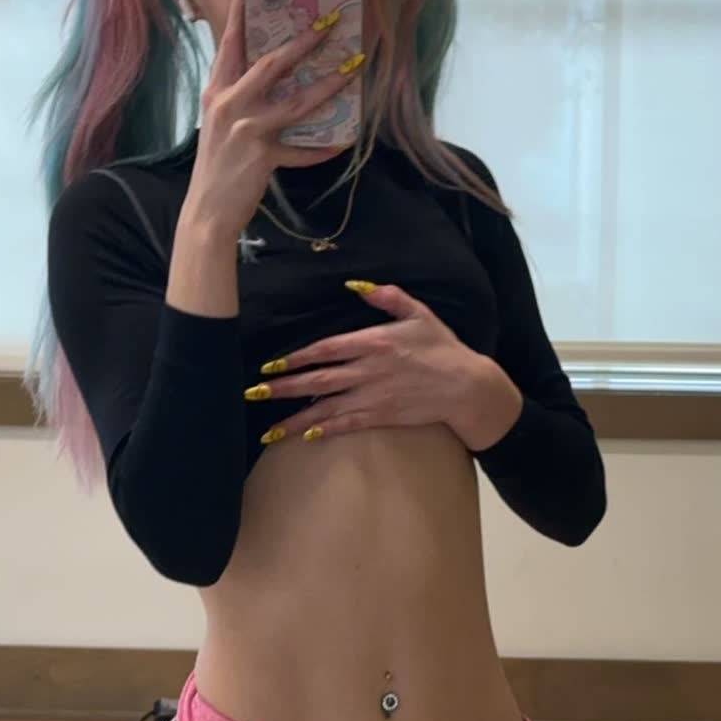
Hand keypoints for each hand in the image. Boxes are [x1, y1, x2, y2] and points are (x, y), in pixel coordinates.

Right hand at [185, 0, 358, 235]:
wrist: (206, 211)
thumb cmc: (216, 166)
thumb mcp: (219, 123)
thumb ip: (238, 96)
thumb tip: (270, 74)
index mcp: (217, 91)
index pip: (230, 44)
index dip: (242, 13)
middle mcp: (229, 104)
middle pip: (271, 63)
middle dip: (303, 41)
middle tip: (330, 23)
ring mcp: (247, 129)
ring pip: (297, 101)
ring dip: (329, 83)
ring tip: (354, 67)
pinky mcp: (263, 156)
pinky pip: (303, 150)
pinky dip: (324, 147)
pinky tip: (345, 140)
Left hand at [245, 281, 524, 449]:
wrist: (467, 386)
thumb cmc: (443, 347)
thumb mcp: (419, 313)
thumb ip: (387, 297)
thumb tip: (354, 285)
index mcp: (375, 342)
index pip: (326, 349)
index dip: (296, 357)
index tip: (270, 364)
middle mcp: (370, 370)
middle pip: (318, 380)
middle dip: (284, 388)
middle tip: (253, 394)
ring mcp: (375, 396)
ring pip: (327, 408)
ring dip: (296, 418)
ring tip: (269, 428)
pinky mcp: (383, 416)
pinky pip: (348, 424)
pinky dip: (326, 429)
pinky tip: (305, 435)